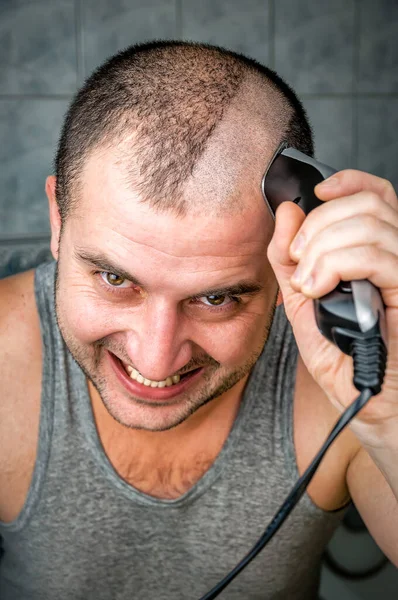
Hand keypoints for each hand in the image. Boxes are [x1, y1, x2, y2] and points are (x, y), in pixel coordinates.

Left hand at [267, 170, 397, 430]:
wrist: (363, 400)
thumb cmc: (340, 354)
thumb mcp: (301, 299)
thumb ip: (290, 257)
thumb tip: (288, 212)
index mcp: (375, 253)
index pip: (376, 195)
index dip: (349, 182)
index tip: (318, 192)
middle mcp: (396, 257)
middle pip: (367, 204)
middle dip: (319, 225)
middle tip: (299, 259)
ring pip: (370, 226)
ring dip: (323, 248)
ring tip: (307, 282)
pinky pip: (378, 258)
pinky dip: (336, 265)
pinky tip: (318, 288)